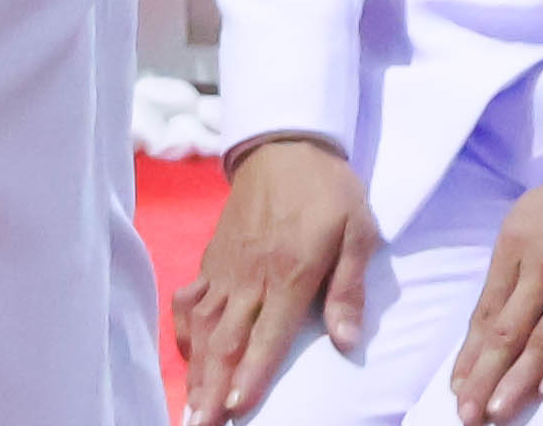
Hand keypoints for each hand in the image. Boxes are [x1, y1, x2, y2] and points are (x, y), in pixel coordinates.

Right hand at [172, 136, 379, 425]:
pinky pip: (190, 299)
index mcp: (289, 273)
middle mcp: (250, 275)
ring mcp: (225, 267)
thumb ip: (349, 289)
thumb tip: (347, 342)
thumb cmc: (328, 191)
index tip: (236, 410)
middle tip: (200, 424)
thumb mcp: (358, 232)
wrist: (285, 145)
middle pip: (225, 340)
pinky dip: (184, 331)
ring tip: (190, 405)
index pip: (265, 336)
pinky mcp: (213, 258)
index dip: (250, 376)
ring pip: (202, 326)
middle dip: (212, 387)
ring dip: (196, 369)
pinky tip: (186, 354)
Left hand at [446, 164, 542, 419]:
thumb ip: (509, 262)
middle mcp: (541, 268)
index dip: (470, 353)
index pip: (486, 311)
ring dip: (517, 381)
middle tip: (467, 413)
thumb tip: (491, 311)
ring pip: (541, 341)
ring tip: (497, 411)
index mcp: (514, 246)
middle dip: (483, 376)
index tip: (457, 385)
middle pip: (506, 331)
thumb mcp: (528, 217)